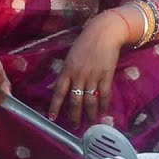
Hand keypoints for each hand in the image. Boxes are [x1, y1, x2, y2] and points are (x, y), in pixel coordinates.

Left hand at [48, 11, 129, 125]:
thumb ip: (67, 72)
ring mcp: (92, 76)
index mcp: (67, 70)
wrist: (103, 32)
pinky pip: (104, 94)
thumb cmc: (85, 43)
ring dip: (90, 114)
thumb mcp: (71, 57)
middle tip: (74, 126)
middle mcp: (78, 75)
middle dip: (74, 115)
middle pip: (75, 100)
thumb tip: (63, 87)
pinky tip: (103, 112)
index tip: (52, 118)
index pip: (59, 92)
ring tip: (90, 122)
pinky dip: (104, 105)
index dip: (55, 106)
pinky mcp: (106, 75)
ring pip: (90, 100)